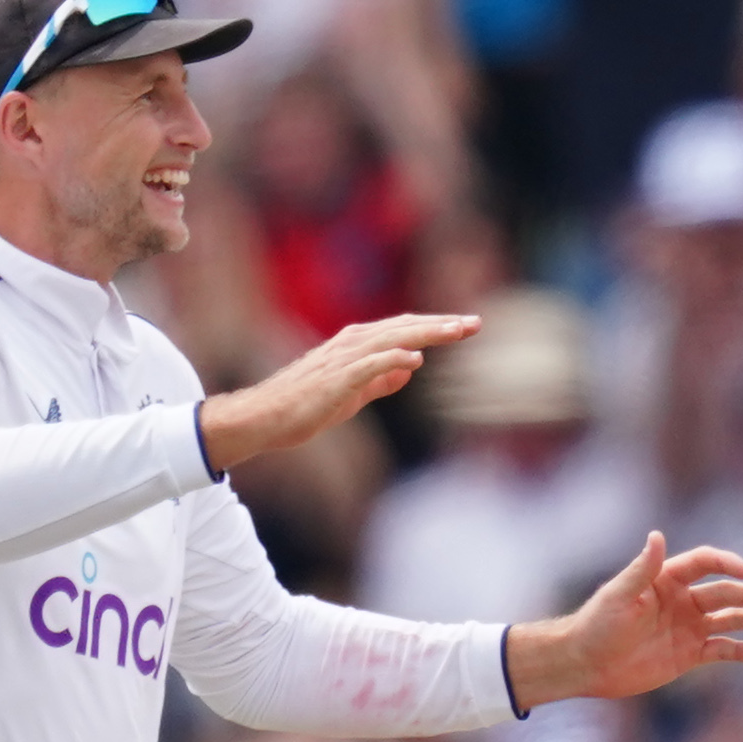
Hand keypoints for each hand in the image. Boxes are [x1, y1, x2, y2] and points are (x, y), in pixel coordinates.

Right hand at [201, 311, 476, 472]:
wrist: (267, 418)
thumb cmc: (306, 406)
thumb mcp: (353, 393)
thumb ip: (380, 380)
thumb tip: (410, 368)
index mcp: (358, 345)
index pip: (405, 330)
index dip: (436, 327)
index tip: (467, 326)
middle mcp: (353, 344)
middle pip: (405, 327)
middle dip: (441, 325)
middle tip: (475, 323)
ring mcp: (343, 359)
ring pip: (391, 338)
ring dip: (425, 333)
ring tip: (455, 331)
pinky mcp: (334, 378)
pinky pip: (367, 365)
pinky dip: (390, 358)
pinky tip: (413, 358)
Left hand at [506, 534, 742, 703]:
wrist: (585, 663)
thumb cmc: (596, 624)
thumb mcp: (618, 595)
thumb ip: (642, 568)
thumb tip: (658, 535)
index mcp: (667, 580)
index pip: (705, 564)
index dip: (727, 564)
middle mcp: (683, 601)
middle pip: (727, 593)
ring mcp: (688, 628)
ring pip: (732, 620)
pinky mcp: (688, 655)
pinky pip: (721, 651)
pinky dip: (741, 651)